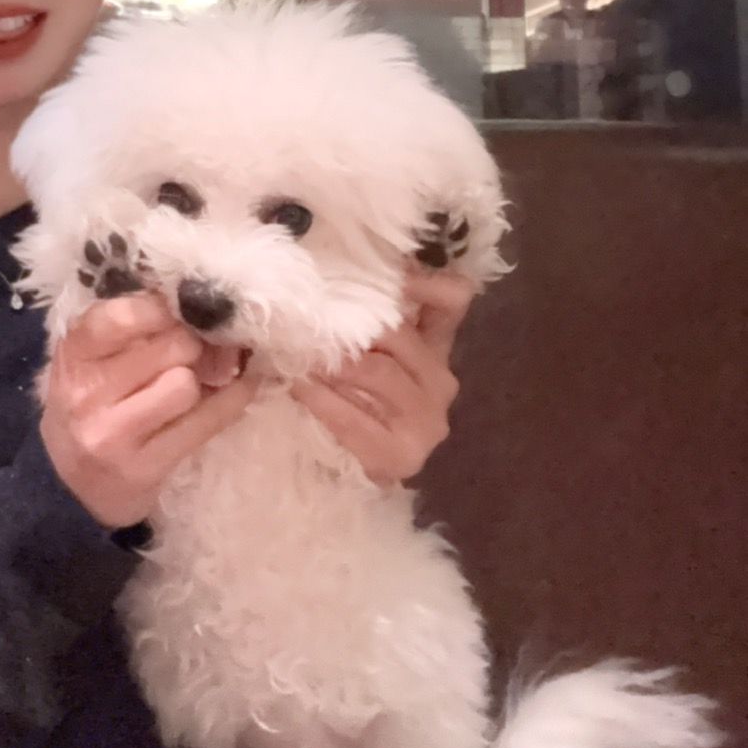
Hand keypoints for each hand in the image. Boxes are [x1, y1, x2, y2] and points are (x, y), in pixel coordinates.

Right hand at [39, 291, 256, 529]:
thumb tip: (208, 307)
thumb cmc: (94, 405)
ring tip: (194, 383)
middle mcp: (86, 392)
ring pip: (185, 384)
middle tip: (196, 349)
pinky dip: (231, 402)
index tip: (180, 309)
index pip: (121, 315)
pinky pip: (206, 422)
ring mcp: (111, 433)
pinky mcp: (142, 467)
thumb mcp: (95, 360)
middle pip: (169, 346)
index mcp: (73, 354)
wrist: (73, 485)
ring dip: (201, 381)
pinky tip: (237, 390)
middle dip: (192, 343)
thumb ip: (136, 329)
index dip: (162, 307)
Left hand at [291, 265, 474, 485]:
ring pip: (377, 371)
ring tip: (296, 349)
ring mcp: (426, 421)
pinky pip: (353, 417)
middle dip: (350, 322)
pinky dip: (320, 398)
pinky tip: (297, 386)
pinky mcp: (401, 455)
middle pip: (399, 333)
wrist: (349, 478)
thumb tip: (331, 273)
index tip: (381, 270)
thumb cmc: (352, 402)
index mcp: (435, 351)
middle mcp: (440, 382)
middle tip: (307, 312)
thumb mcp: (361, 355)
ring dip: (331, 359)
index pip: (450, 302)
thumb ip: (362, 321)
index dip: (423, 279)